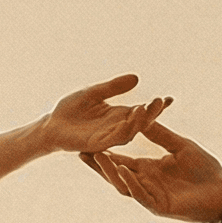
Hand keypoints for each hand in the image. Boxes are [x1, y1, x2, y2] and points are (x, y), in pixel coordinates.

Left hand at [36, 74, 155, 153]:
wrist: (51, 124)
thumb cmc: (71, 108)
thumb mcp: (94, 92)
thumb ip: (113, 87)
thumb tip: (136, 78)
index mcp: (119, 115)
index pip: (142, 111)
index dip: (156, 106)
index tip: (170, 98)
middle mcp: (117, 127)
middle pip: (140, 122)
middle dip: (152, 113)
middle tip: (162, 102)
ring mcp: (108, 137)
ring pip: (129, 131)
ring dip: (139, 121)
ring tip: (147, 108)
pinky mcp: (97, 144)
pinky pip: (113, 138)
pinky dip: (122, 130)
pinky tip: (129, 121)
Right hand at [82, 111, 221, 222]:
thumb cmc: (204, 169)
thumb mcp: (180, 145)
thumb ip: (160, 134)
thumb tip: (142, 117)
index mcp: (147, 170)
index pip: (119, 161)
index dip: (104, 153)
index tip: (87, 141)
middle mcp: (145, 183)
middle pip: (115, 174)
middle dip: (97, 164)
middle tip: (80, 151)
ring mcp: (151, 196)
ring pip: (124, 185)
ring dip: (110, 172)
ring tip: (98, 157)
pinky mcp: (160, 206)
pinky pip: (141, 195)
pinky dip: (131, 183)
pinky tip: (122, 171)